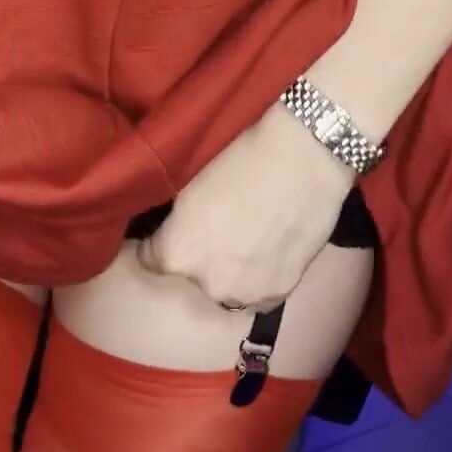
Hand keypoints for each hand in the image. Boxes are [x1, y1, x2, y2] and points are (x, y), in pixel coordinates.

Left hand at [138, 103, 353, 309]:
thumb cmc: (240, 158)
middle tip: (216, 226)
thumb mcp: (188, 186)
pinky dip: (259, 276)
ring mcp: (246, 293)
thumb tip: (169, 230)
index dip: (156, 241)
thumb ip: (175, 221)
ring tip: (246, 237)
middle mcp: (207, 285)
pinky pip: (257, 292)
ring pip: (226, 286)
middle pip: (190, 275)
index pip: (148, 259)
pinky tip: (269, 246)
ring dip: (229, 270)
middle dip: (197, 255)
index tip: (166, 229)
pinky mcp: (280, 293)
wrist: (303, 157)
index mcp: (176, 254)